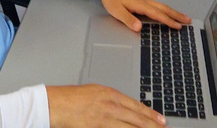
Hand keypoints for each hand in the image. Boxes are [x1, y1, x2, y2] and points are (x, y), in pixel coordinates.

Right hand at [46, 84, 165, 127]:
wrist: (55, 104)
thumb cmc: (70, 98)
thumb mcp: (94, 92)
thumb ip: (109, 100)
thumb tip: (123, 108)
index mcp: (110, 94)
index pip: (136, 106)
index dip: (150, 114)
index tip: (161, 120)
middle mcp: (110, 106)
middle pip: (137, 119)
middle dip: (152, 125)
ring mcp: (105, 119)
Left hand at [95, 0, 190, 31]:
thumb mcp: (117, 11)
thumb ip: (128, 19)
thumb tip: (139, 28)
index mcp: (140, 4)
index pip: (158, 14)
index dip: (169, 21)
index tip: (179, 27)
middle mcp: (144, 0)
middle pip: (164, 8)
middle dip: (177, 15)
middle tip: (188, 20)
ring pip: (161, 6)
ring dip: (172, 12)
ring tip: (181, 17)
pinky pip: (156, 5)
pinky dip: (164, 9)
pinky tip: (165, 12)